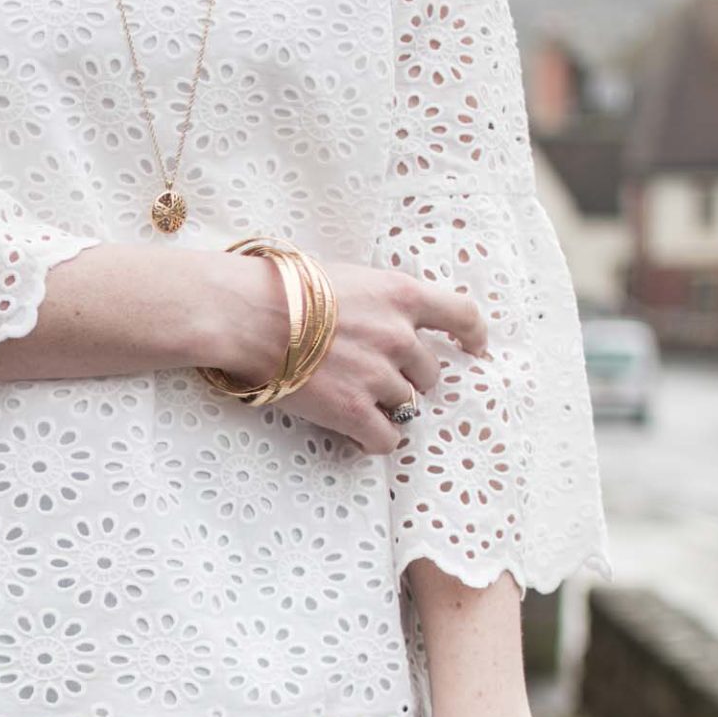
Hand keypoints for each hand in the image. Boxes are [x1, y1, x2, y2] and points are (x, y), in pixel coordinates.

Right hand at [222, 257, 489, 453]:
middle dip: (407, 377)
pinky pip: (386, 438)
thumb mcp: (341, 277)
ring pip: (408, 406)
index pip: (461, 315)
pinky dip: (374, 439)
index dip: (472, 335)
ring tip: (355, 402)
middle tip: (373, 377)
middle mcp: (398, 336)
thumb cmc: (279, 288)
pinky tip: (356, 433)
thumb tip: (376, 319)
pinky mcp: (354, 410)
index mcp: (399, 295)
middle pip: (429, 372)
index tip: (474, 348)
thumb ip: (373, 300)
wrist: (243, 315)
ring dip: (388, 406)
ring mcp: (378, 376)